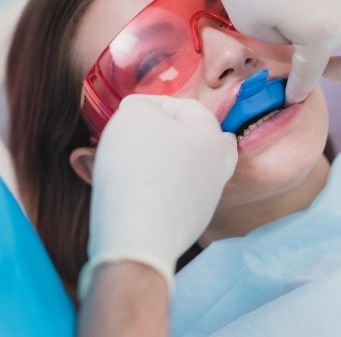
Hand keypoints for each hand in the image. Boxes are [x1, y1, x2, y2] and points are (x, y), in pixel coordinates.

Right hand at [78, 94, 236, 298]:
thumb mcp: (135, 114)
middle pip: (193, 138)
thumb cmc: (138, 165)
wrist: (138, 236)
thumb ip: (141, 105)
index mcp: (211, 134)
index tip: (124, 113)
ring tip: (124, 162)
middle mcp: (216, 166)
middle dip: (162, 134)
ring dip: (155, 160)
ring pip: (182, 168)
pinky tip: (130, 189)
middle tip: (136, 136)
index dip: (150, 104)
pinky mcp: (189, 224)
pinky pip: (170, 195)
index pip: (183, 105)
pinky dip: (153, 187)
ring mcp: (205, 198)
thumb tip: (142, 113)